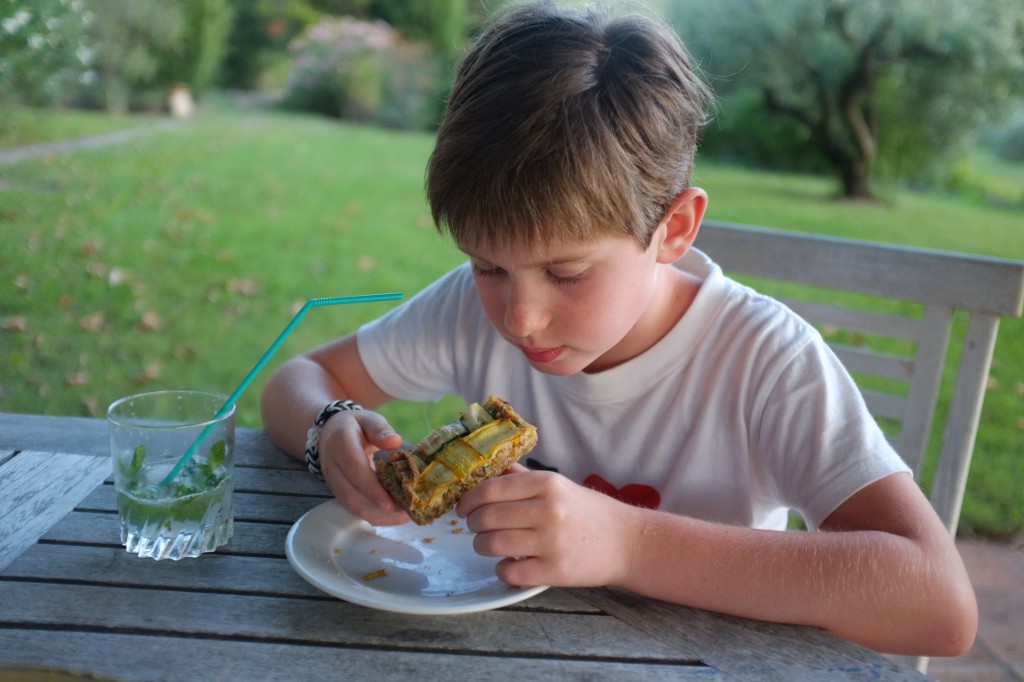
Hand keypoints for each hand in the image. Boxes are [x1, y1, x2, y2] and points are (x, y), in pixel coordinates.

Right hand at [317, 410, 408, 525]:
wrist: (329, 434)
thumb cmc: (354, 426)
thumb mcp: (367, 419)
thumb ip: (380, 429)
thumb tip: (395, 442)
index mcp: (340, 446)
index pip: (355, 471)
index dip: (372, 489)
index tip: (390, 503)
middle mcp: (333, 469)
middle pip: (353, 496)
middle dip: (380, 508)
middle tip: (408, 511)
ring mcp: (335, 485)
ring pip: (355, 508)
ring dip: (381, 516)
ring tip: (407, 514)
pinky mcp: (341, 494)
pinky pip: (357, 510)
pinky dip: (378, 516)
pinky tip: (398, 515)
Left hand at [457, 464, 636, 587]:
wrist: (627, 543)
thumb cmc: (589, 513)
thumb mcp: (560, 486)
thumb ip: (523, 479)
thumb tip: (489, 470)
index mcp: (547, 484)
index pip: (491, 489)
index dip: (469, 500)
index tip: (463, 508)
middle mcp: (548, 509)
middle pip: (486, 517)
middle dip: (473, 524)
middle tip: (475, 527)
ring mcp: (551, 542)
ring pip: (491, 544)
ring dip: (482, 547)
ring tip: (489, 546)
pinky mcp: (554, 571)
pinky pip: (508, 571)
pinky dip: (501, 570)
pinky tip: (509, 564)